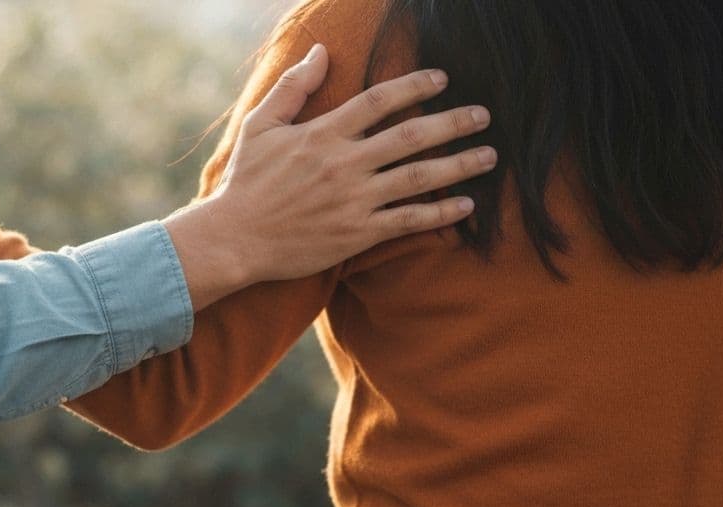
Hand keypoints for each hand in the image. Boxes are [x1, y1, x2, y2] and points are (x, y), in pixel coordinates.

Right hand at [164, 45, 495, 306]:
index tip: (442, 78)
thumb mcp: (260, 126)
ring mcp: (353, 200)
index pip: (379, 101)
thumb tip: (322, 51)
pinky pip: (408, 220)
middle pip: (411, 137)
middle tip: (482, 115)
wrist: (233, 240)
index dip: (414, 86)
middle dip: (453, 123)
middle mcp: (343, 164)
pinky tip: (466, 204)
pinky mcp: (357, 233)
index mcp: (322, 134)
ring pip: (418, 178)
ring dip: (459, 165)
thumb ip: (294, 87)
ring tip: (489, 156)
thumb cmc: (246, 182)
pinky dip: (440, 212)